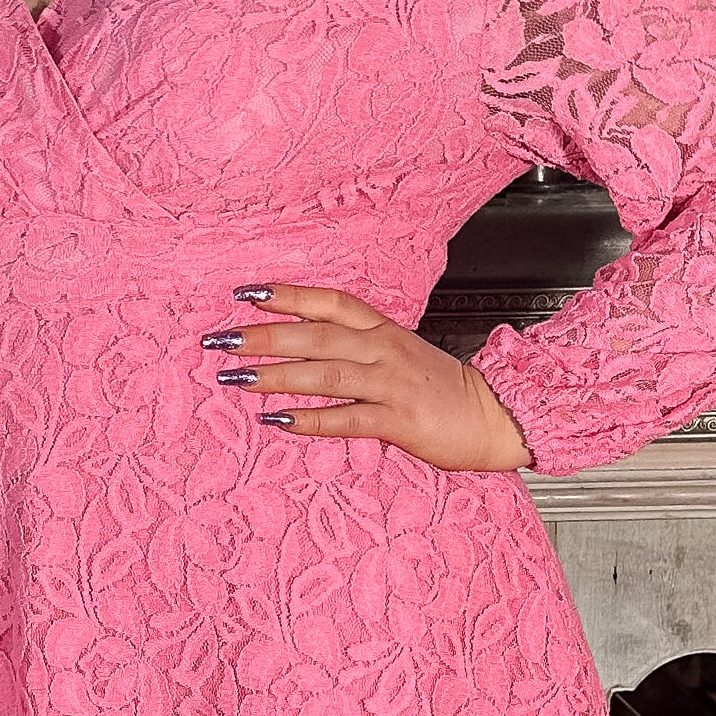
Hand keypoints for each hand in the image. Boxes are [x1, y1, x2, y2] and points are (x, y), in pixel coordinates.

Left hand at [202, 284, 533, 471]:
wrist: (494, 416)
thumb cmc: (442, 389)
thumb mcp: (399, 355)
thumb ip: (358, 348)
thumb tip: (305, 347)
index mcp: (383, 330)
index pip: (330, 303)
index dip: (289, 296)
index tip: (246, 294)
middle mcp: (383, 350)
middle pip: (316, 336)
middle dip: (265, 336)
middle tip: (221, 339)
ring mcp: (391, 384)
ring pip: (324, 374)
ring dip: (276, 375)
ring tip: (235, 378)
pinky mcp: (399, 420)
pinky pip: (347, 417)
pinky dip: (310, 420)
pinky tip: (278, 422)